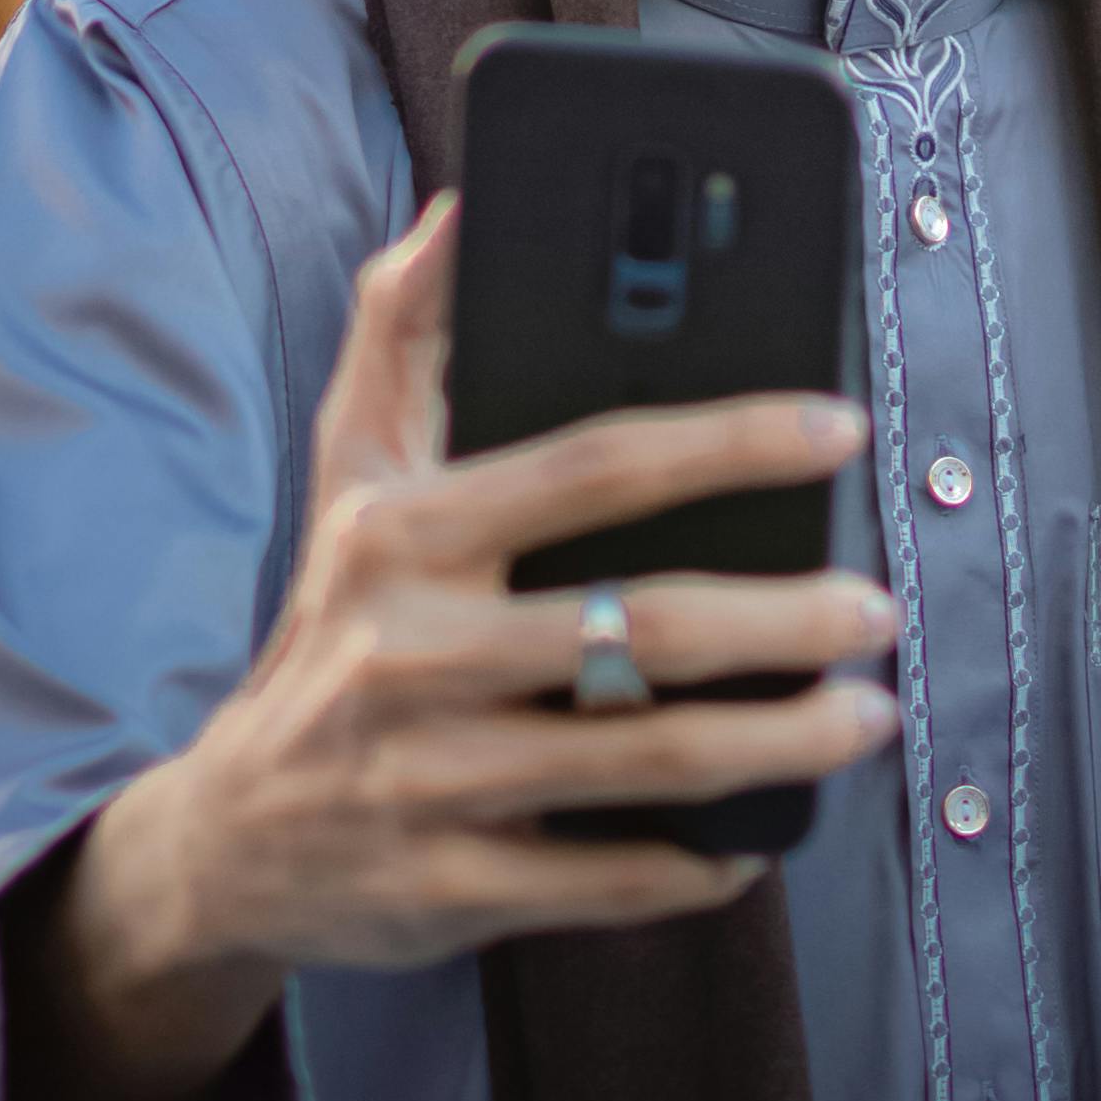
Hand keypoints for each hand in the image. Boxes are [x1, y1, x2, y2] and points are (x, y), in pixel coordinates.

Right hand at [22, 203, 898, 1100]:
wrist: (223, 838)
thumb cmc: (327, 626)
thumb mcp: (343, 473)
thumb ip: (400, 334)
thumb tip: (456, 211)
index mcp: (401, 535)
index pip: (590, 465)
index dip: (727, 438)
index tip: (838, 426)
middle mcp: (411, 653)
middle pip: (638, 629)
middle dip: (784, 617)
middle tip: (877, 608)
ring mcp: (432, 781)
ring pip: (645, 763)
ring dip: (778, 743)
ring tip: (866, 714)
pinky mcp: (452, 889)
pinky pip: (609, 879)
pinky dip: (701, 861)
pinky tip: (759, 834)